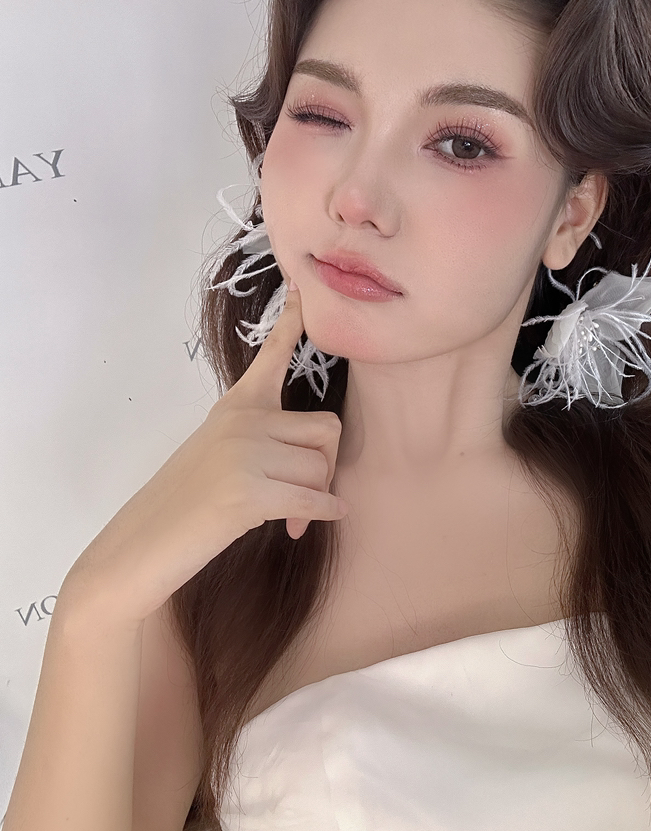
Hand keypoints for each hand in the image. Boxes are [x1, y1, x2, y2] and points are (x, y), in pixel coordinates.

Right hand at [64, 279, 346, 623]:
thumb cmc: (185, 501)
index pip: (272, 356)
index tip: (300, 288)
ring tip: (287, 519)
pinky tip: (308, 524)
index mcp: (237, 406)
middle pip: (327, 429)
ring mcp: (245, 454)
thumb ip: (262, 437)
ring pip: (320, 467)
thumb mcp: (220, 451)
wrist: (142, 543)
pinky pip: (312, 498)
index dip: (291, 321)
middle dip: (327, 464)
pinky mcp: (249, 492)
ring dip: (316, 497)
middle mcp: (243, 421)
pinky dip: (320, 513)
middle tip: (308, 493)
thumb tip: (319, 455)